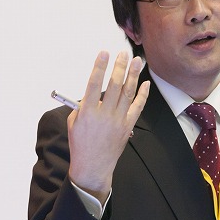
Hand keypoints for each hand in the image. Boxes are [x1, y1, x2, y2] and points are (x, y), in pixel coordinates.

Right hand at [67, 51, 149, 202]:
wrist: (93, 166)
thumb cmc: (80, 143)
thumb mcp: (74, 123)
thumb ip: (83, 105)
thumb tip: (94, 91)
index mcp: (87, 113)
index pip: (94, 84)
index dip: (100, 67)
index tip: (104, 53)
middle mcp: (104, 115)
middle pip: (114, 85)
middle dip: (119, 67)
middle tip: (123, 53)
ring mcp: (118, 120)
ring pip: (128, 93)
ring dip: (133, 75)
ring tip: (137, 61)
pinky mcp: (128, 126)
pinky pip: (137, 107)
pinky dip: (142, 94)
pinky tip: (145, 83)